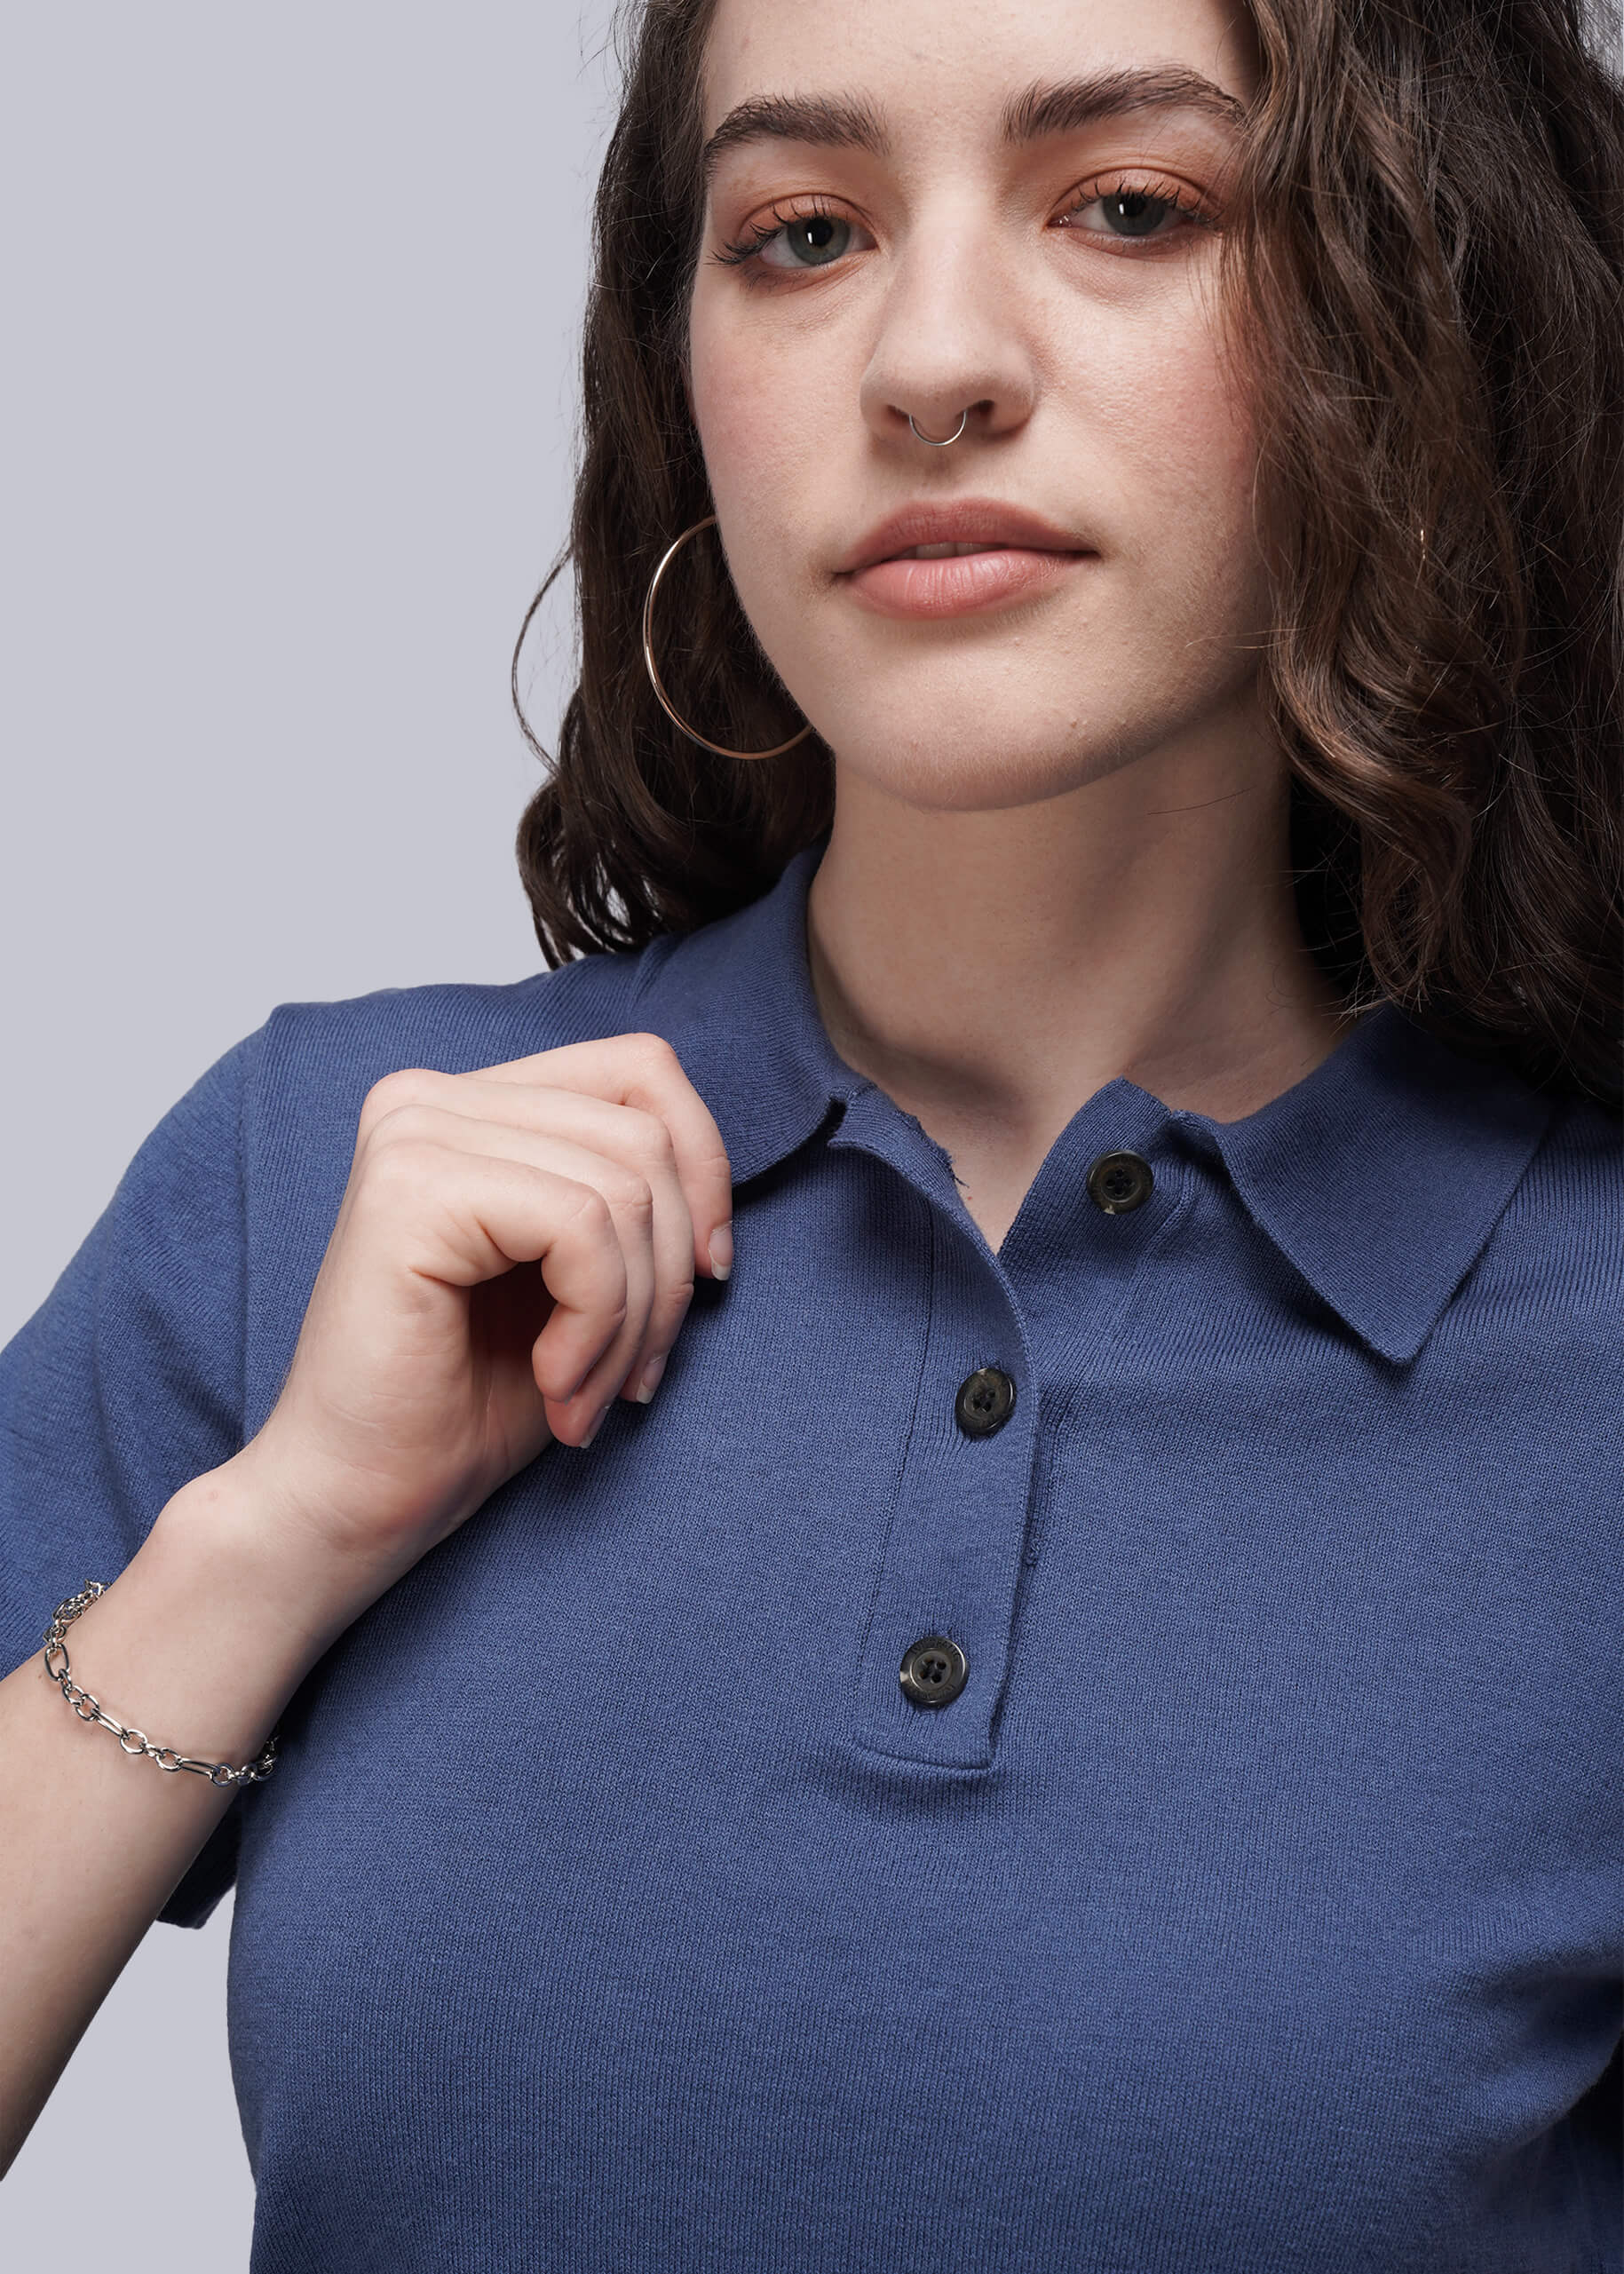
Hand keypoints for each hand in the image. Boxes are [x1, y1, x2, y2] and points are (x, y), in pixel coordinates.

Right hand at [221, 1033, 732, 1599]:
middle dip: (669, 1276)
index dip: (705, 1171)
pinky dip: (596, 1324)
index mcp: (472, 1105)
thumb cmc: (468, 1406)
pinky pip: (581, 1226)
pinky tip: (556, 1386)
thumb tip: (715, 1179)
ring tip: (587, 1395)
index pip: (642, 1069)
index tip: (704, 1277)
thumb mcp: (583, 1281)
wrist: (358, 1503)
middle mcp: (429, 1099)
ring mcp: (413, 1134)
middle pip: (644, 1136)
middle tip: (632, 1379)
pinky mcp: (411, 1189)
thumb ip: (631, 1198)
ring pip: (624, 1187)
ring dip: (634, 1318)